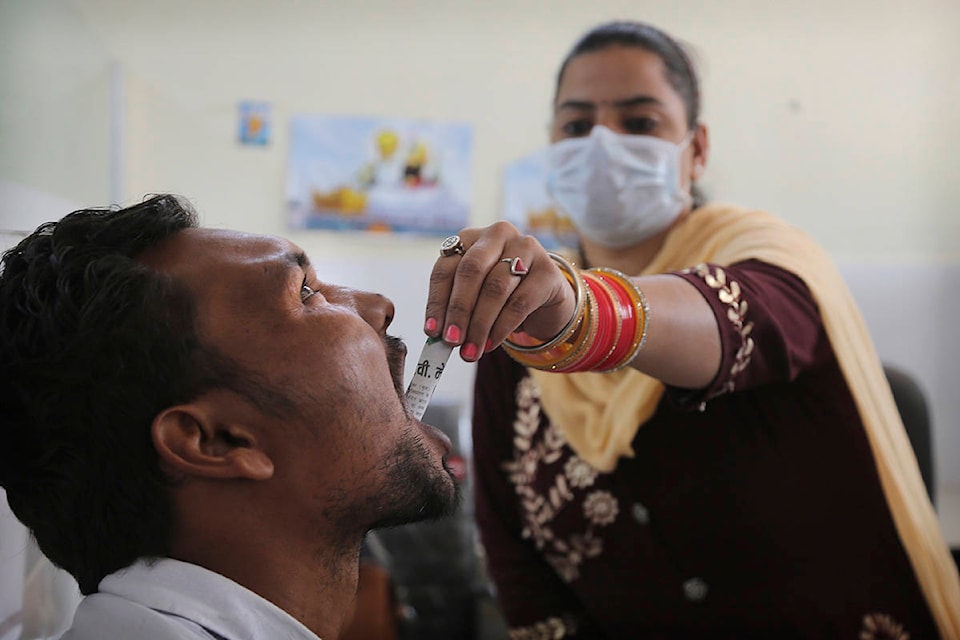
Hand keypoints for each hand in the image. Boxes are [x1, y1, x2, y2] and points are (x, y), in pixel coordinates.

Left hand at [424, 221, 575, 361]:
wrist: (545, 298)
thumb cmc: (502, 295)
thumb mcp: (475, 295)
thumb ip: (456, 309)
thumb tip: (438, 336)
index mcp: (470, 237)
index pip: (446, 268)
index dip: (437, 301)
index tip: (432, 332)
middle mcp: (498, 235)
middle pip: (471, 271)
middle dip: (459, 311)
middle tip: (451, 342)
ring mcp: (526, 248)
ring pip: (496, 288)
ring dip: (480, 325)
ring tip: (470, 351)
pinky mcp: (548, 271)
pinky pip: (520, 302)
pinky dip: (501, 327)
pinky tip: (491, 344)